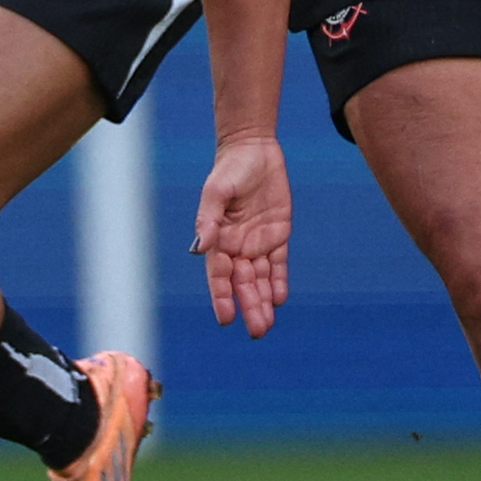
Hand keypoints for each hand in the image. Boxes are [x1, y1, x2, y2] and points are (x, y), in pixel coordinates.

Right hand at [192, 134, 292, 336]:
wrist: (253, 149)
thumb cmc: (229, 168)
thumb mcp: (217, 190)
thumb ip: (209, 218)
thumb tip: (200, 246)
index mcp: (219, 238)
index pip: (219, 275)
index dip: (222, 297)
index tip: (226, 319)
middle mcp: (237, 245)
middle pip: (243, 282)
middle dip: (249, 306)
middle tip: (257, 331)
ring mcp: (257, 241)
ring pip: (261, 278)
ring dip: (263, 301)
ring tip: (267, 324)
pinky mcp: (277, 234)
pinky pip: (279, 263)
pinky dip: (279, 281)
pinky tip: (280, 298)